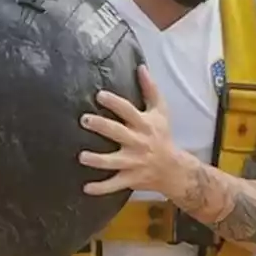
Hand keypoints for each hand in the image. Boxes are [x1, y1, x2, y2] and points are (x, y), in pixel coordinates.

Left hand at [79, 65, 183, 195]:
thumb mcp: (161, 111)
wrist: (173, 168)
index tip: (99, 95)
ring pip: (113, 162)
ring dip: (97, 160)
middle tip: (84, 119)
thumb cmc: (162, 135)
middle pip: (117, 133)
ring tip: (82, 156)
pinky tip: (85, 188)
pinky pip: (114, 184)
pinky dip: (100, 188)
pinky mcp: (130, 178)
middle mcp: (138, 142)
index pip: (128, 110)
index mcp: (144, 124)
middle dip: (101, 126)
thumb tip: (141, 66)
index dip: (114, 102)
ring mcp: (133, 162)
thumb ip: (150, 89)